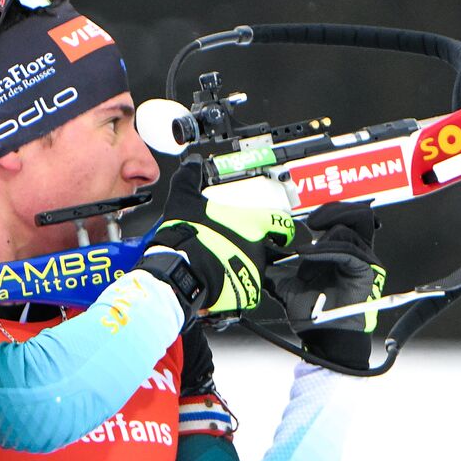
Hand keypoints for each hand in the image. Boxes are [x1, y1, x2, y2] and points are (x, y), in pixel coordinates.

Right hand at [137, 161, 295, 323]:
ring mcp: (254, 273)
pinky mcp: (246, 296)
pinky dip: (233, 289)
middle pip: (264, 249)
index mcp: (253, 224)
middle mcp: (259, 249)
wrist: (178, 270)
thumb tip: (192, 164)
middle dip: (249, 249)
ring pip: (253, 270)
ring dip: (240, 268)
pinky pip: (244, 292)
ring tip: (218, 265)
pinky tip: (217, 281)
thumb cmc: (187, 235)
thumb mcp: (185, 199)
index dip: (281, 227)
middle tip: (229, 247)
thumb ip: (190, 178)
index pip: (281, 223)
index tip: (280, 231)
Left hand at [266, 202, 384, 371]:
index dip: (329, 211)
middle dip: (333, 211)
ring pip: (350, 230)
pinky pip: (347, 251)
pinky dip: (324, 251)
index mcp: (344, 250)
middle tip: (311, 223)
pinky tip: (306, 257)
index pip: (347, 216)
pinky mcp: (366, 270)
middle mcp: (359, 252)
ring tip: (303, 253)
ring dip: (323, 239)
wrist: (324, 336)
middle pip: (358, 214)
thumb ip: (279, 268)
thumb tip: (259, 255)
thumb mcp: (289, 283)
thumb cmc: (312, 312)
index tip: (306, 221)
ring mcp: (365, 261)